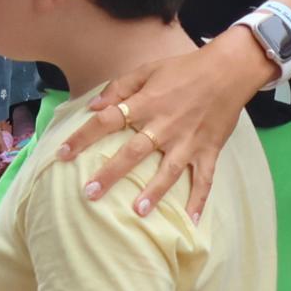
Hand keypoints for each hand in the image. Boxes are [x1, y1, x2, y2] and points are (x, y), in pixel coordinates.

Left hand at [58, 38, 270, 216]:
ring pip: (168, 170)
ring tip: (137, 211)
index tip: (62, 154)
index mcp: (147, 103)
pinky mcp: (208, 150)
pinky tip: (192, 221)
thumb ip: (119, 87)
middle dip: (111, 173)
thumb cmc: (185, 69)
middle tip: (90, 193)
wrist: (228, 70)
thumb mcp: (148, 69)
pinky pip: (204, 179)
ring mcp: (188, 141)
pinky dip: (199, 200)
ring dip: (154, 192)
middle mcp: (165, 125)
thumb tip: (92, 106)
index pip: (108, 120)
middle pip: (133, 152)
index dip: (83, 136)